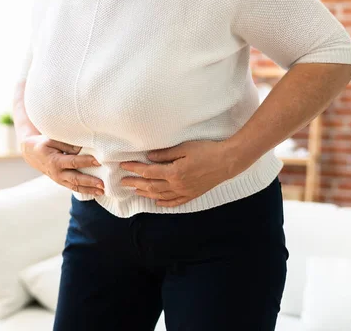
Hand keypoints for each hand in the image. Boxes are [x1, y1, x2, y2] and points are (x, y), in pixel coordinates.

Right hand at [20, 135, 104, 194]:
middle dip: (90, 182)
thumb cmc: (44, 144)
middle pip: (75, 179)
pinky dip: (85, 191)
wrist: (31, 153)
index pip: (73, 162)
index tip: (99, 161)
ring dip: (90, 190)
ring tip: (102, 191)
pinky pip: (74, 188)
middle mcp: (57, 173)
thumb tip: (82, 149)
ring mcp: (59, 179)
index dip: (86, 162)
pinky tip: (95, 192)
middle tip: (103, 184)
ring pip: (75, 187)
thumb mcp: (52, 140)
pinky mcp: (61, 182)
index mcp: (55, 161)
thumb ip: (67, 144)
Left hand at [119, 140, 243, 206]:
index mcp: (174, 172)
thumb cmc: (207, 150)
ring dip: (146, 193)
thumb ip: (165, 154)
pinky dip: (164, 202)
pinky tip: (157, 202)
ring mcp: (185, 191)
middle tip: (123, 181)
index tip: (124, 165)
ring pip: (160, 195)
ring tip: (135, 191)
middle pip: (151, 186)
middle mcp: (177, 185)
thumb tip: (149, 156)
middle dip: (135, 183)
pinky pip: (175, 201)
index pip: (148, 172)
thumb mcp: (184, 147)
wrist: (228, 161)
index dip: (134, 169)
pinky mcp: (192, 194)